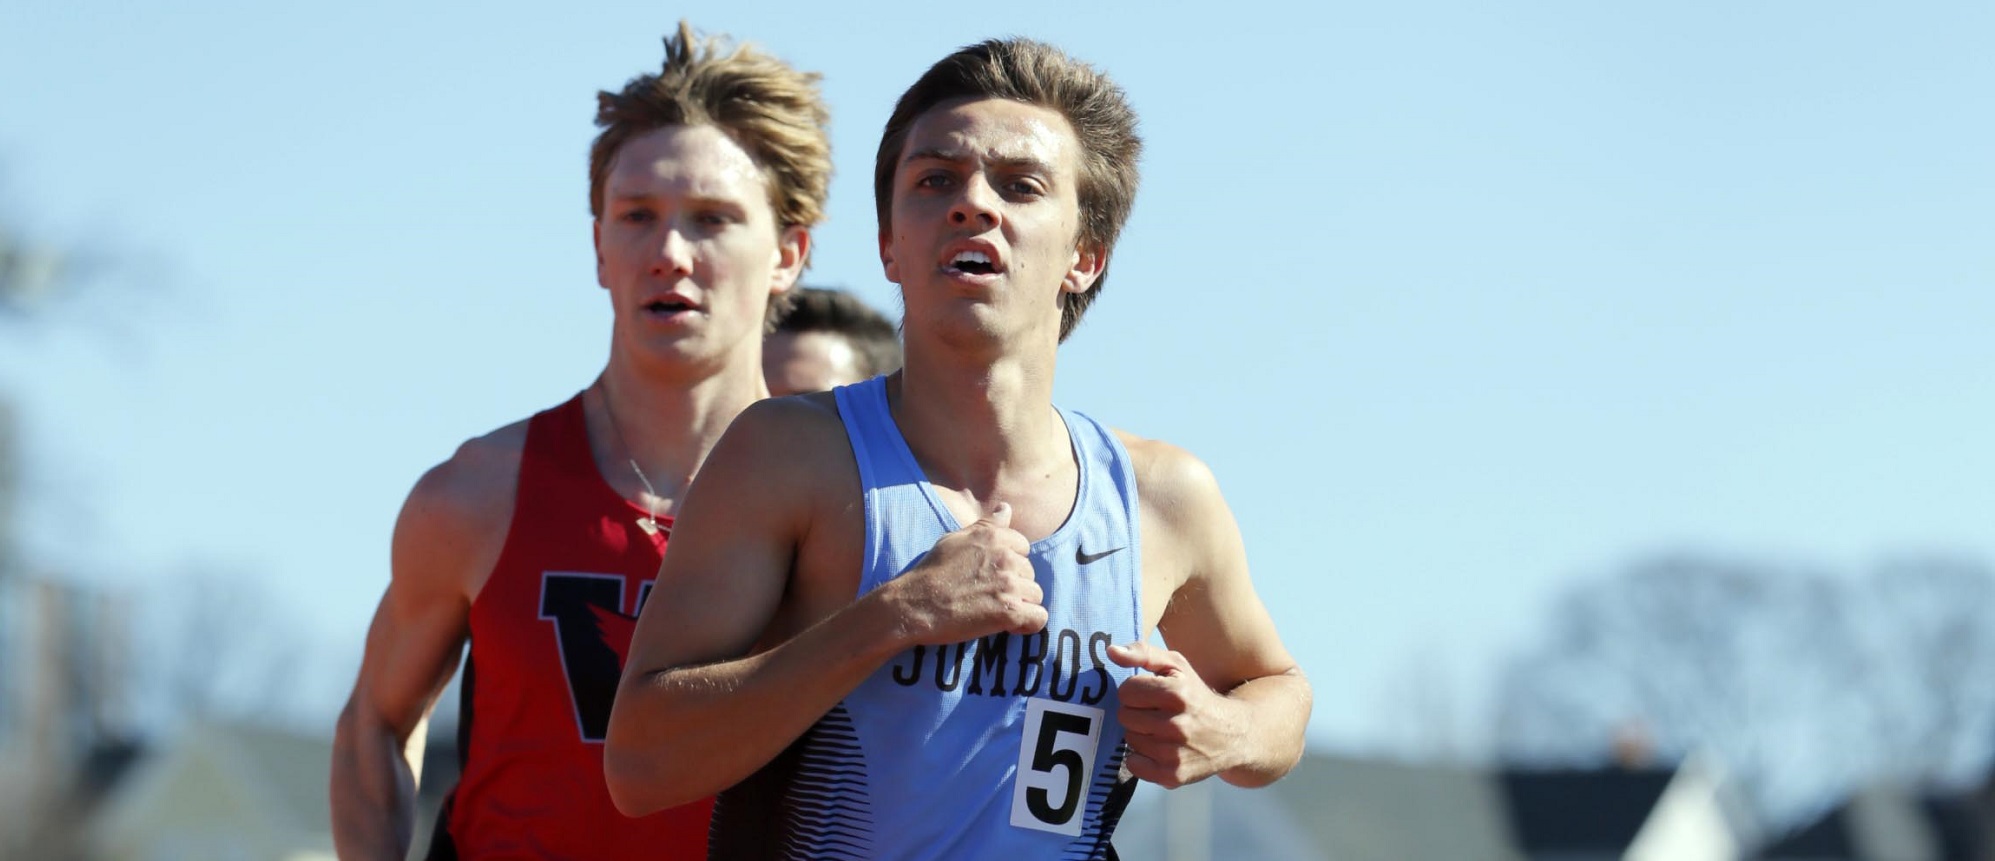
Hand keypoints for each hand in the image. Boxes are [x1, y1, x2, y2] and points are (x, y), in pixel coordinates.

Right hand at [885, 503, 1046, 644]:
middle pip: (1030, 572)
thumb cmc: (931, 572)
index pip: (1023, 547)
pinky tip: (1009, 625)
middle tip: (987, 595)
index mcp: (994, 537)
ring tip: (994, 610)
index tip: (991, 574)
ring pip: (1035, 594)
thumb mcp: (955, 539)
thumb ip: (986, 525)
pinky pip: (1038, 618)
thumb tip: (1006, 508)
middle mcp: (1006, 557)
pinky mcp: (1010, 612)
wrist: (915, 605)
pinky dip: (1027, 623)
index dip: (1009, 563)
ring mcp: (1010, 585)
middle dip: (1014, 584)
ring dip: (1020, 604)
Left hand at [1107, 642, 1241, 788]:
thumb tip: (1111, 652)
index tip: (1150, 694)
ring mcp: (1174, 753)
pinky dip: (1141, 758)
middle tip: (1156, 713)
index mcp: (1177, 693)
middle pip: (1124, 715)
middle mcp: (1176, 725)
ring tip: (1161, 731)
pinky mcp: (1172, 775)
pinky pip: (1133, 764)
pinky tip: (1159, 749)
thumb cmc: (1197, 696)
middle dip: (1137, 712)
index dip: (1135, 691)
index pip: (1126, 691)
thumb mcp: (1177, 666)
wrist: (1233, 734)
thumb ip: (1143, 653)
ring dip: (1140, 734)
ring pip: (1129, 739)